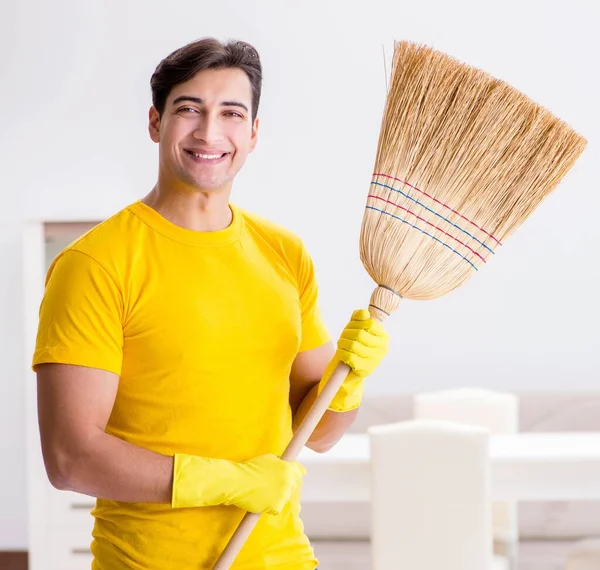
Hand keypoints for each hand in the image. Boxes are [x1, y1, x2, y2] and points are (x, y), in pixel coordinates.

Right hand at [171, 453, 304, 515]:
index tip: (291, 475)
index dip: (295, 473)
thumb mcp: (270, 458)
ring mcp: (283, 495)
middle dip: (286, 484)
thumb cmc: (251, 467)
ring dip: (278, 495)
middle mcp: (289, 482)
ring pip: (285, 497)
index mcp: (288, 469)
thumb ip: (282, 462)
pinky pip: (277, 508)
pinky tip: (262, 499)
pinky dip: (271, 506)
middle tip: (272, 484)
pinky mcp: (276, 507)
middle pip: (294, 485)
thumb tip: (287, 464)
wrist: (238, 481)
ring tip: (264, 491)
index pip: (300, 472)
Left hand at [318, 308, 389, 411]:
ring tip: (342, 344)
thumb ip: (359, 317)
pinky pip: (350, 357)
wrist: (349, 367)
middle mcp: (383, 348)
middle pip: (360, 333)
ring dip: (343, 343)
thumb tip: (364, 313)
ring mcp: (376, 359)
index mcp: (383, 336)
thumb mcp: (356, 327)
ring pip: (354, 345)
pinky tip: (342, 353)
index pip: (370, 323)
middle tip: (343, 337)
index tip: (351, 327)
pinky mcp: (366, 370)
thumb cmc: (354, 343)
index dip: (356, 323)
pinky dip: (342, 353)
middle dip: (347, 333)